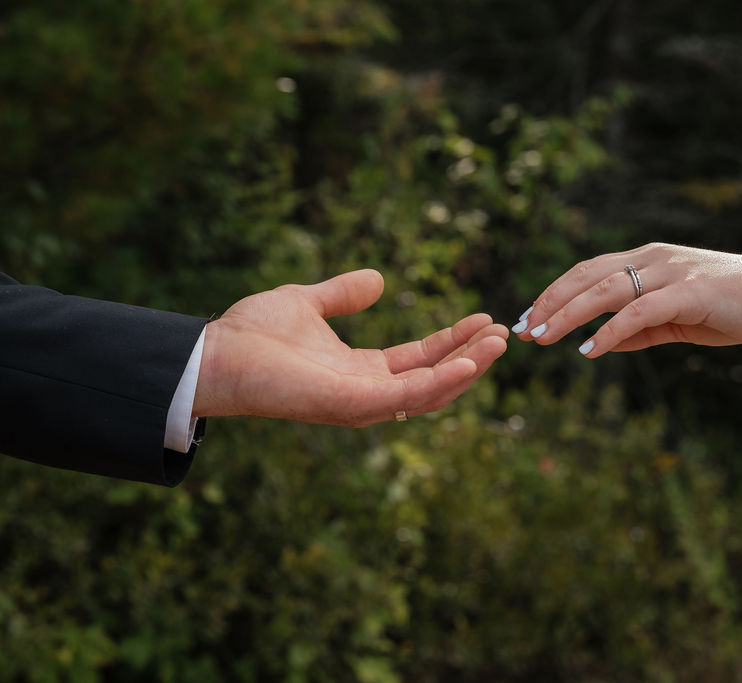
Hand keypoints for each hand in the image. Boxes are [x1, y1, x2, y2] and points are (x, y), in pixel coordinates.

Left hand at [193, 269, 507, 424]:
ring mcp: (361, 403)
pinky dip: (440, 382)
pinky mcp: (351, 406)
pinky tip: (466, 362)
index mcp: (359, 370)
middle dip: (468, 356)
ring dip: (466, 369)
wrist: (215, 352)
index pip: (418, 359)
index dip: (451, 340)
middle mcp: (366, 392)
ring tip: (497, 344)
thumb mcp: (307, 301)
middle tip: (502, 333)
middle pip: (432, 377)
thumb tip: (378, 280)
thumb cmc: (252, 333)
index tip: (481, 318)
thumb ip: (343, 294)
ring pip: (429, 392)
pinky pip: (406, 397)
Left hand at [512, 242, 741, 356]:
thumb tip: (601, 343)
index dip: (555, 293)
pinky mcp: (691, 292)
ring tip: (543, 337)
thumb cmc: (736, 307)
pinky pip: (640, 311)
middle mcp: (655, 258)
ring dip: (568, 315)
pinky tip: (589, 349)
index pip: (589, 271)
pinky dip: (611, 330)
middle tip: (523, 329)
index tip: (529, 318)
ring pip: (606, 290)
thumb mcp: (679, 320)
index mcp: (649, 259)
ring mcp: (672, 272)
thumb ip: (641, 328)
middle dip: (550, 302)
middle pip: (587, 275)